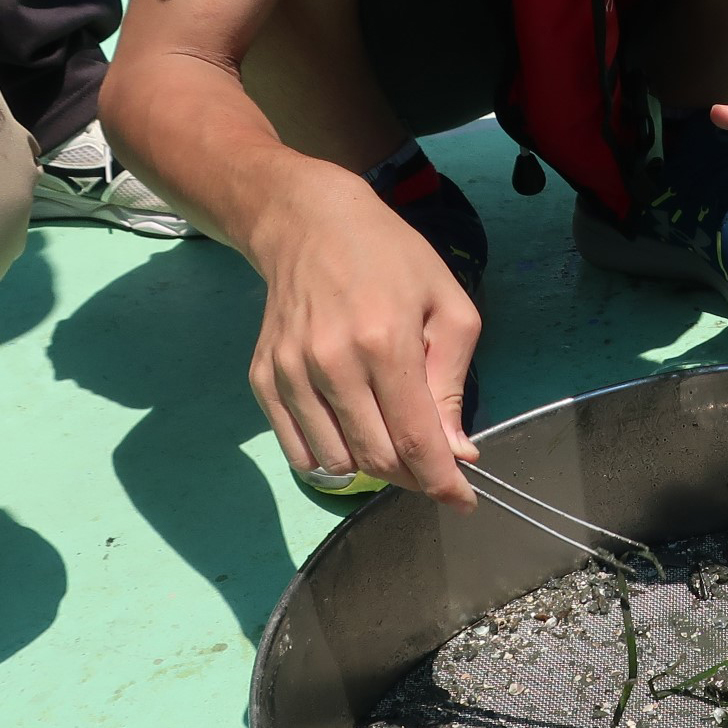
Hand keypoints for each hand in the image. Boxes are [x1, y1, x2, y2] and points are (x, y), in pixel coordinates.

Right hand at [248, 174, 479, 507]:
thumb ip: (453, 383)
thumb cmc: (393, 260)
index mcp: (386, 342)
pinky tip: (356, 433)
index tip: (463, 502)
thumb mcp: (448, 306)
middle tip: (436, 468)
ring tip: (396, 442)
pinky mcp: (263, 378)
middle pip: (377, 458)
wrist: (308, 224)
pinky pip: (299, 450)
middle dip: (415, 477)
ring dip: (375, 469)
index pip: (415, 438)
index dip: (442, 481)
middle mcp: (331, 363)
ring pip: (337, 462)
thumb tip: (456, 451)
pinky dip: (332, 458)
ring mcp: (290, 373)